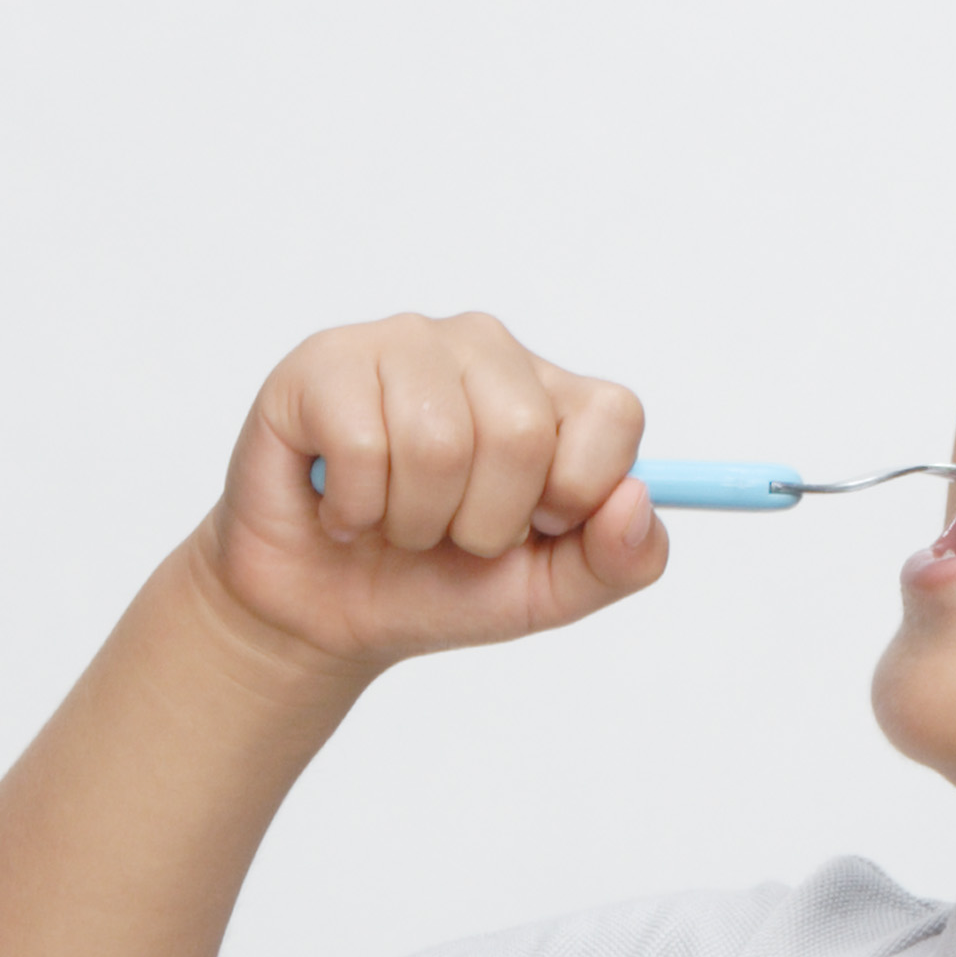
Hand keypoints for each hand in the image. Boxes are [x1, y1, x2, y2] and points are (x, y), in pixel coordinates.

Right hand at [199, 314, 664, 670]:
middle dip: (481, 523)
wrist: (320, 612)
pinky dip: (353, 509)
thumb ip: (621, 560)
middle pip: (521, 434)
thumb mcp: (547, 593)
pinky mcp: (325, 362)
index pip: (612, 414)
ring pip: (438, 443)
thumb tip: (635, 500)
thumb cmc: (433, 585)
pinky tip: (341, 507)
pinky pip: (363, 445)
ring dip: (412, 521)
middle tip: (445, 531)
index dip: (574, 496)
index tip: (530, 526)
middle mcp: (483, 349)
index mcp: (549, 392)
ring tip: (389, 519)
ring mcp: (403, 344)